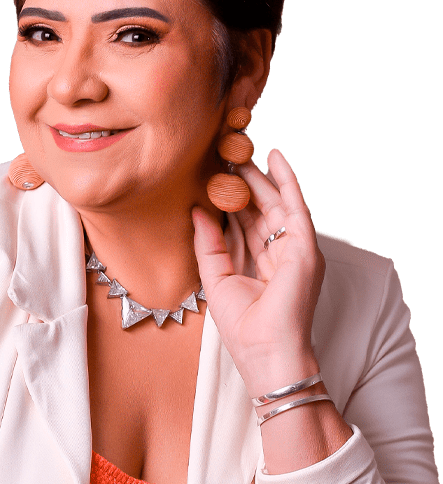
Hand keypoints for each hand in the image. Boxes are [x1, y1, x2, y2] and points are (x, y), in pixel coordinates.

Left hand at [192, 148, 324, 395]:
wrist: (266, 354)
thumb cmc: (243, 326)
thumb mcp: (215, 278)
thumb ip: (207, 243)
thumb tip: (196, 209)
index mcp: (256, 260)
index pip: (241, 220)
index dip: (228, 197)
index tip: (212, 173)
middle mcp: (276, 250)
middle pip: (258, 207)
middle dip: (243, 180)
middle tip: (227, 152)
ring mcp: (293, 247)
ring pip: (274, 201)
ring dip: (259, 175)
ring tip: (242, 148)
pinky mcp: (305, 246)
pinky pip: (296, 205)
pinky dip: (288, 180)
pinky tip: (276, 156)